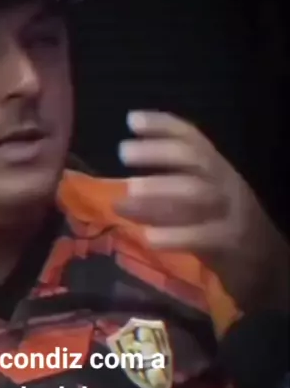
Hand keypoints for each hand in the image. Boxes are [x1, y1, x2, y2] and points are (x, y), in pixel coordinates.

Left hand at [117, 111, 288, 312]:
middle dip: (158, 151)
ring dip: (161, 189)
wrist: (268, 267)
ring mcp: (231, 212)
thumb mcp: (197, 208)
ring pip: (198, 194)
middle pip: (195, 159)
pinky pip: (203, 235)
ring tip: (127, 193)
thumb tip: (120, 198)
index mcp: (217, 170)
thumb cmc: (222, 230)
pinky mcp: (230, 243)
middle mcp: (225, 184)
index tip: (132, 120)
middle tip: (122, 152)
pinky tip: (150, 238)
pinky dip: (175, 236)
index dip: (163, 126)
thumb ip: (164, 199)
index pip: (192, 139)